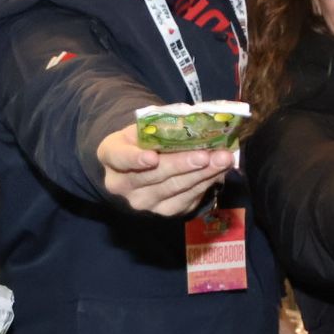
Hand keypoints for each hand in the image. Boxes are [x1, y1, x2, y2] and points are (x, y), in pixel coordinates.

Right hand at [97, 125, 233, 216]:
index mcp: (111, 155)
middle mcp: (121, 184)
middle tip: (206, 155)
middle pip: (153, 176)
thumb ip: (163, 126)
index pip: (119, 157)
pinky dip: (205, 184)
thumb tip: (196, 122)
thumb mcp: (145, 126)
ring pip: (174, 189)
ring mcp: (142, 201)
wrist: (143, 163)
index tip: (152, 157)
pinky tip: (219, 172)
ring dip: (201, 175)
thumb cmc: (145, 138)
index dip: (135, 158)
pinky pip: (187, 199)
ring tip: (222, 160)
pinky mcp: (163, 211)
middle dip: (182, 165)